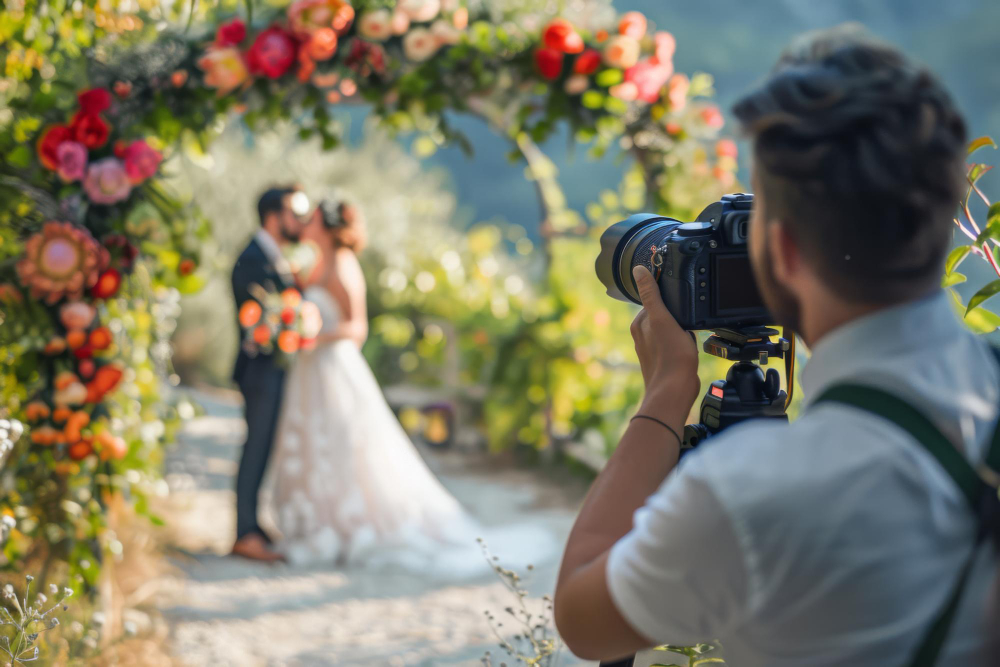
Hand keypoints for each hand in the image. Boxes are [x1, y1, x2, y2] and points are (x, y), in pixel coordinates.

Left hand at [630, 265, 700, 413]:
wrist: (675, 390)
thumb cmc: (670, 356)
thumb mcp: (662, 318)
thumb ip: (650, 294)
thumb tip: (638, 270)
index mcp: (639, 324)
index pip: (655, 301)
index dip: (671, 302)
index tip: (680, 307)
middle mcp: (642, 336)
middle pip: (665, 316)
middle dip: (678, 318)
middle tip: (685, 327)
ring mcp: (653, 349)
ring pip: (672, 331)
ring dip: (682, 332)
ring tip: (687, 340)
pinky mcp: (664, 360)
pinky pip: (677, 345)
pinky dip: (684, 344)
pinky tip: (689, 350)